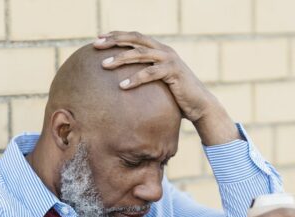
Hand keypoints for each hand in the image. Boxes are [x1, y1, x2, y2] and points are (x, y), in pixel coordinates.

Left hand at [94, 31, 238, 144]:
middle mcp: (164, 50)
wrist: (199, 104)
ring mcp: (170, 60)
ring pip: (140, 54)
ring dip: (120, 58)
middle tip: (95, 44)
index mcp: (159, 49)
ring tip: (104, 64)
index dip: (116, 35)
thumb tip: (120, 83)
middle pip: (135, 39)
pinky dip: (135, 78)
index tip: (98, 38)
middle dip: (114, 40)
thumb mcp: (158, 82)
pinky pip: (150, 73)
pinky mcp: (174, 72)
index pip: (134, 37)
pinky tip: (121, 86)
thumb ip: (144, 76)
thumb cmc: (176, 96)